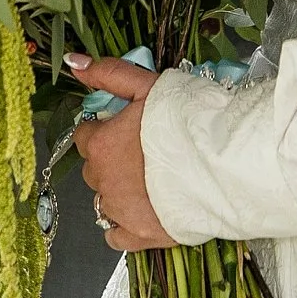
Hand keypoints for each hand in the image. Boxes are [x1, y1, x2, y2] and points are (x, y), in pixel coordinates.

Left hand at [68, 53, 173, 251]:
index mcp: (100, 144)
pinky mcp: (139, 234)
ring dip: (118, 190)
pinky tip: (139, 212)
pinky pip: (114, 234)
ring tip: (148, 181)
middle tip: (142, 153)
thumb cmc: (186, 122)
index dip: (104, 131)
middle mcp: (103, 180)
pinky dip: (121, 225)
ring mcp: (120, 210)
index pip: (85, 136)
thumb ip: (107, 74)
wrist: (222, 163)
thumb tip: (73, 63)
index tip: (124, 130)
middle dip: (111, 161)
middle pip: (94, 169)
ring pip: (105, 199)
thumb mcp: (146, 85)